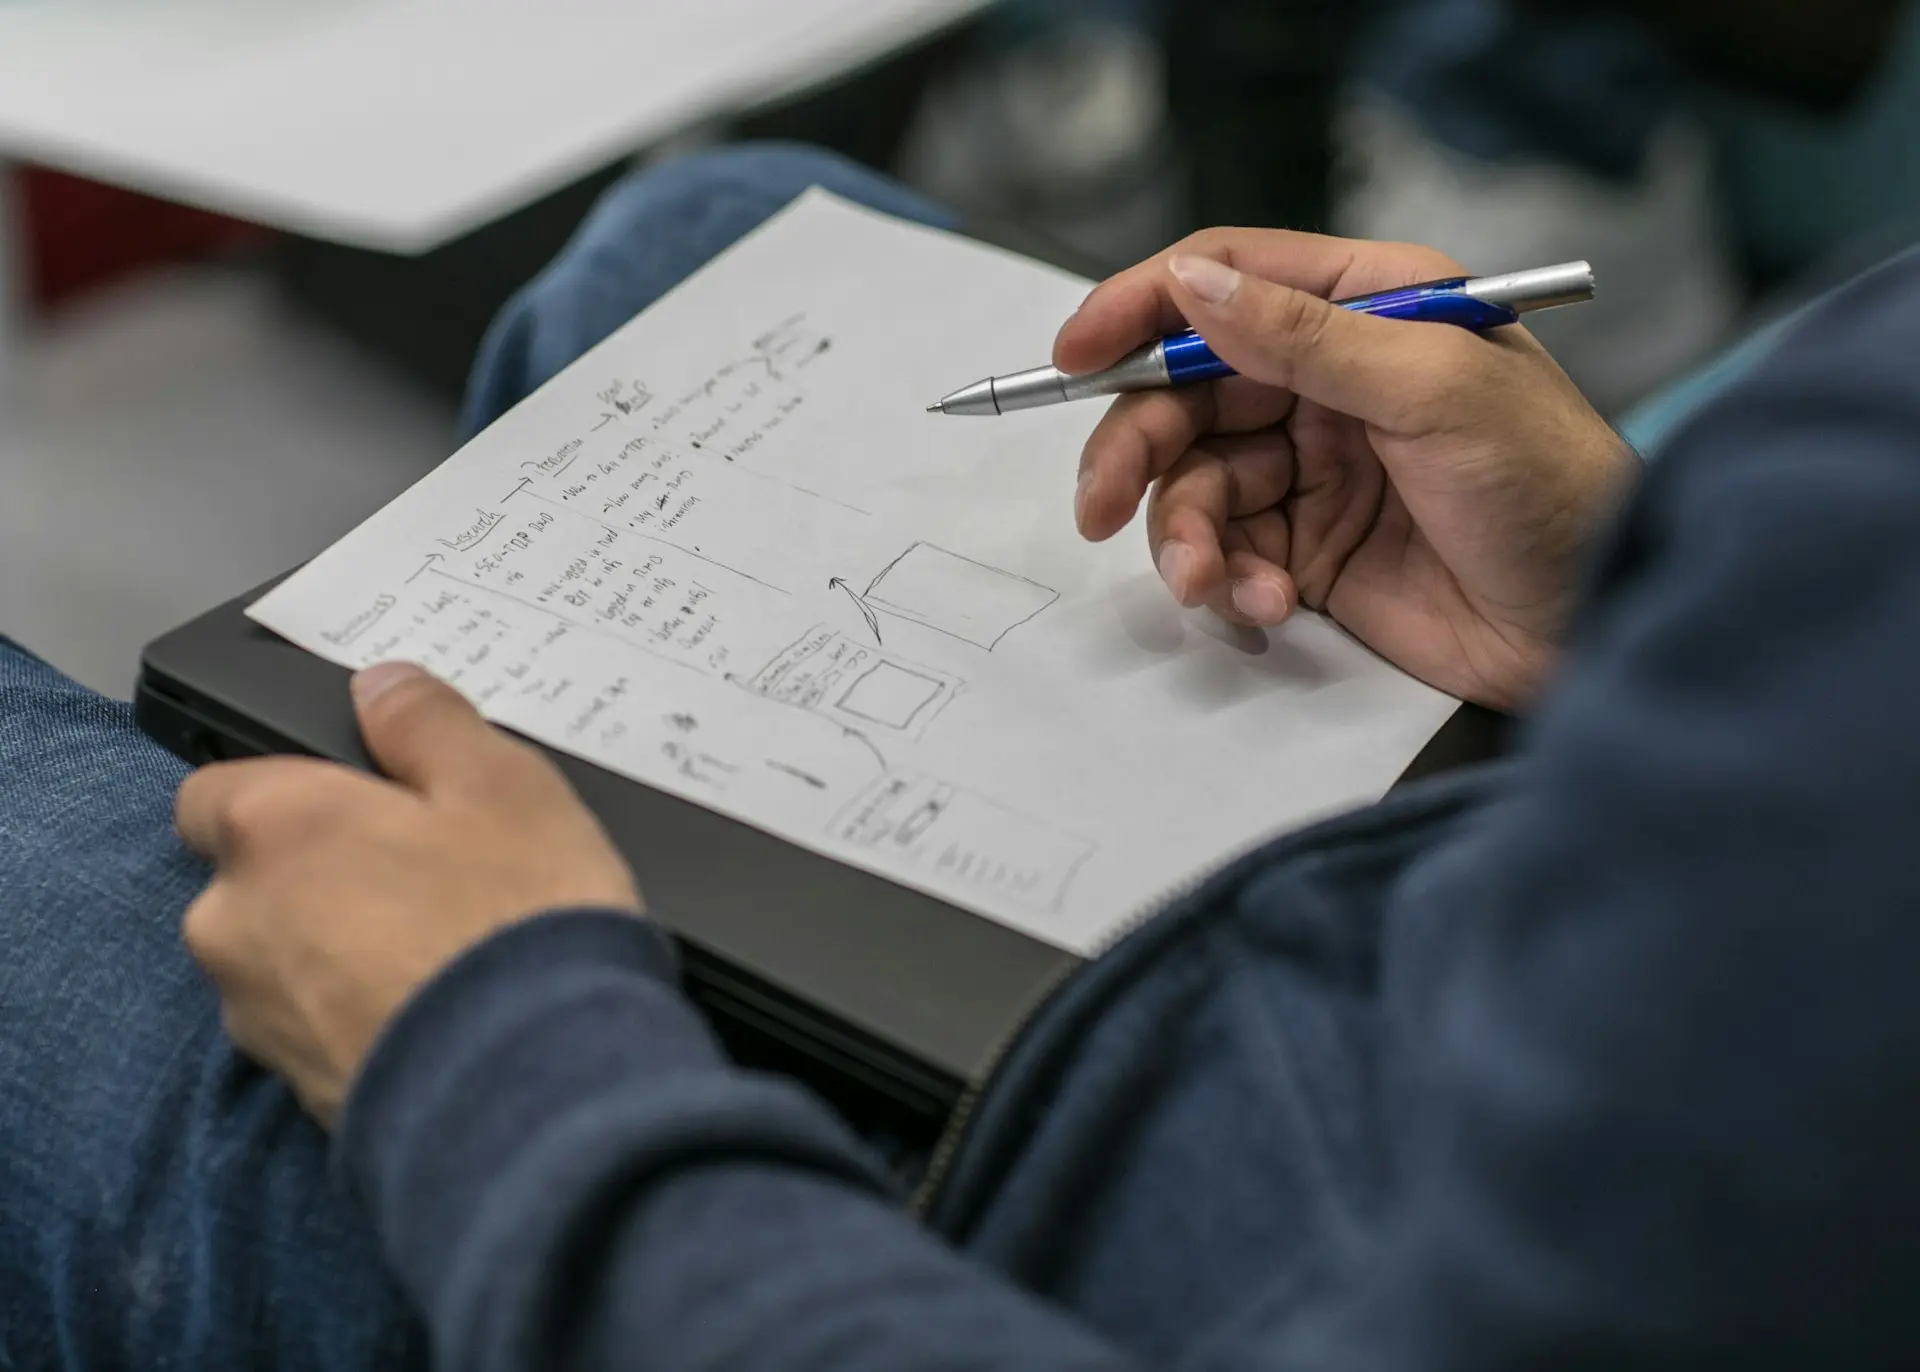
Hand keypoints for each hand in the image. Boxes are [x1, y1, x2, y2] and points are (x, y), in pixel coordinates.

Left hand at [176, 662, 641, 1125]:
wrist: (533, 1088)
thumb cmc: (513, 921)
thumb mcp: (502, 783)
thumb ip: (427, 723)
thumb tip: (383, 686)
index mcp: (272, 828)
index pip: (214, 790)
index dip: (285, 789)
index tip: (357, 799)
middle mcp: (235, 922)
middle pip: (251, 881)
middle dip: (318, 876)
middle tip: (424, 874)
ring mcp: (258, 1017)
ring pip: (280, 961)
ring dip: (336, 951)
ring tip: (441, 951)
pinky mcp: (296, 1091)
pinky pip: (317, 1031)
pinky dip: (360, 1016)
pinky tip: (438, 1012)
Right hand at [1059, 230, 1637, 710]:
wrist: (1597, 627)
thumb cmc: (1548, 484)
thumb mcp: (1430, 390)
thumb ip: (1303, 338)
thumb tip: (1189, 284)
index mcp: (1366, 305)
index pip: (1226, 282)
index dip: (1140, 309)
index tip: (1074, 353)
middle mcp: (1330, 379)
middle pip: (1185, 393)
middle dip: (1138, 449)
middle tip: (1101, 505)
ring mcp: (1314, 468)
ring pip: (1194, 483)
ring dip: (1184, 536)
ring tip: (1211, 583)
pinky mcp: (1308, 551)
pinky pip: (1228, 553)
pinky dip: (1230, 582)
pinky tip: (1270, 607)